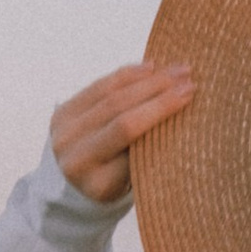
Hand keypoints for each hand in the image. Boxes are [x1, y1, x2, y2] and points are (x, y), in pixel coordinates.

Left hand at [50, 60, 195, 203]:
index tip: (188, 98)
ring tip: (175, 70)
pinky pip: (97, 87)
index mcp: (100, 184)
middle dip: (159, 94)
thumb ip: (149, 152)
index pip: (136, 145)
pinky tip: (149, 67)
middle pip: (123, 118)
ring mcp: (65, 134)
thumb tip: (179, 107)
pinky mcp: (61, 113)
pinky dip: (125, 75)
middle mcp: (76, 159)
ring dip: (147, 80)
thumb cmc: (118, 182)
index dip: (161, 115)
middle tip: (187, 79)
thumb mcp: (135, 180)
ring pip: (110, 98)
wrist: (76, 180)